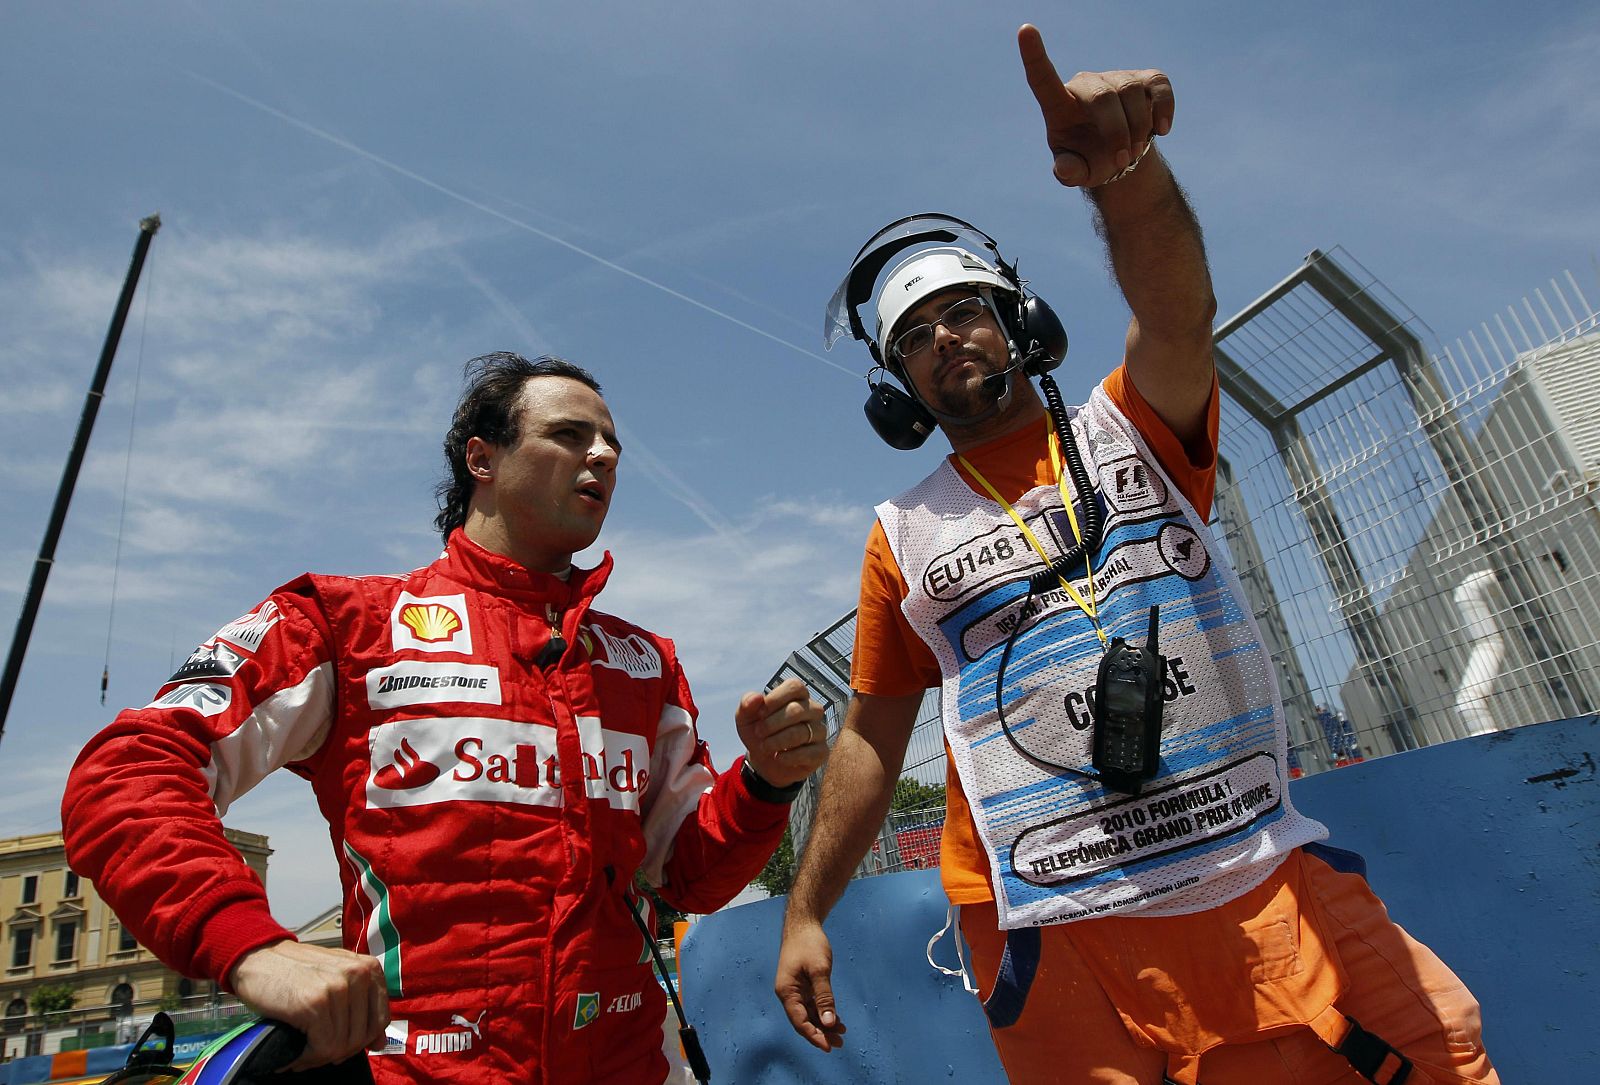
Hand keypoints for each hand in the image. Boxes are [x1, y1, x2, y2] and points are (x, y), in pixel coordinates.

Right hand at [227, 940, 389, 1068]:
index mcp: (369, 967)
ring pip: (343, 1045)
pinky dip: (308, 1059)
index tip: (340, 1045)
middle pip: (363, 1036)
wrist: (258, 958)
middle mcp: (359, 974)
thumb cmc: (295, 971)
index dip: (361, 1040)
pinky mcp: (316, 1003)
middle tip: (317, 1053)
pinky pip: (324, 1048)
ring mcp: (338, 988)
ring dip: (320, 1057)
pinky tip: (296, 1056)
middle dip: (339, 1052)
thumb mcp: (336, 979)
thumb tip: (380, 1042)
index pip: (381, 1019)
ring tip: (304, 1054)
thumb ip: (362, 1006)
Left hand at [735, 677, 827, 788]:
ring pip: (800, 733)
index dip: (775, 699)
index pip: (795, 687)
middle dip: (771, 724)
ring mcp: (819, 731)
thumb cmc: (759, 733)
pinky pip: (807, 753)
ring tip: (765, 747)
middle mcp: (813, 710)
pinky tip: (778, 757)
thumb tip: (757, 698)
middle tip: (759, 733)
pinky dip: (787, 757)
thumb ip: (747, 703)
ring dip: (776, 742)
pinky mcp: (821, 752)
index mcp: (798, 696)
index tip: (760, 713)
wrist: (764, 761)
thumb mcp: (746, 717)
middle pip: (796, 710)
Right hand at [775, 918, 845, 1051]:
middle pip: (803, 1021)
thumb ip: (824, 997)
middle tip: (840, 1043)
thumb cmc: (809, 944)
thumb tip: (829, 1022)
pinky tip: (836, 1019)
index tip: (829, 1047)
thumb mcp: (819, 970)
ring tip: (842, 1033)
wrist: (803, 924)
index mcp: (787, 991)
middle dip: (821, 1033)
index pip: (799, 1021)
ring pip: (808, 1014)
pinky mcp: (802, 985)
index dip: (814, 1036)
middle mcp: (788, 994)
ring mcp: (795, 990)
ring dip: (824, 1024)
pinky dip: (823, 1012)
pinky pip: (812, 1005)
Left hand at [1018, 23, 1174, 186]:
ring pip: (1130, 93)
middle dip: (1117, 133)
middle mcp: (1086, 84)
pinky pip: (1159, 87)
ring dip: (1137, 129)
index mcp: (1060, 105)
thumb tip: (1064, 169)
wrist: (1120, 156)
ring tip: (1134, 151)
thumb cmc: (1089, 159)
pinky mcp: (1146, 79)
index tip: (1025, 30)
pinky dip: (1164, 109)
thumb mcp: (1075, 171)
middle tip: (1122, 160)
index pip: (1043, 78)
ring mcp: (1117, 78)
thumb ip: (1068, 172)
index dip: (1034, 55)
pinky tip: (1162, 130)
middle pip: (1102, 97)